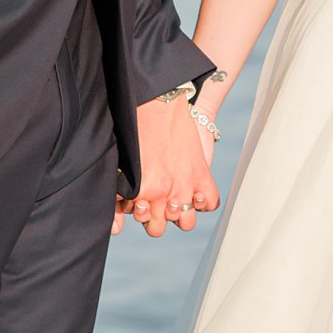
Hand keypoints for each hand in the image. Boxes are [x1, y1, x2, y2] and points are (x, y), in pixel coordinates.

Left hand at [115, 97, 221, 237]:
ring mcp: (185, 187)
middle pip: (157, 229)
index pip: (137, 219)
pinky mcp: (202, 176)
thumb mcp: (125, 159)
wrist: (162, 103)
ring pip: (185, 224)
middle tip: (154, 201)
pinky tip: (195, 193)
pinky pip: (209, 204)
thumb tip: (123, 208)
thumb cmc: (139, 128)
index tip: (138, 200)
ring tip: (175, 199)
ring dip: (179, 215)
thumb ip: (123, 184)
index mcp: (142, 189)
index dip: (136, 211)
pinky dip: (204, 202)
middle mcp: (164, 193)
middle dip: (154, 218)